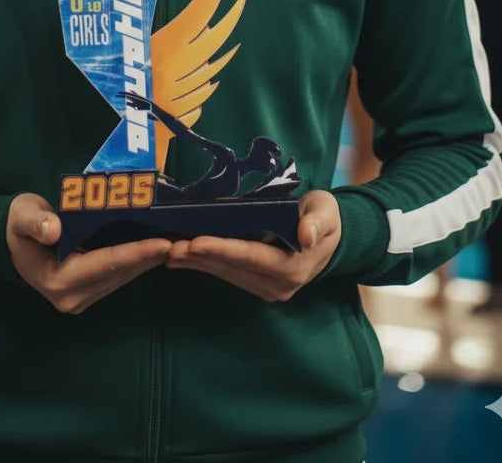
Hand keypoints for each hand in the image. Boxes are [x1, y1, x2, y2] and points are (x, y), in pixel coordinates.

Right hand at [6, 193, 171, 313]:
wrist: (8, 241)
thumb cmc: (18, 224)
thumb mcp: (23, 216)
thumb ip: (37, 222)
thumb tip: (54, 230)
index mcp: (58, 280)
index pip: (106, 263)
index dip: (136, 253)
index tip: (164, 243)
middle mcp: (72, 296)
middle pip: (120, 273)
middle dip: (150, 257)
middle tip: (182, 241)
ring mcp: (80, 298)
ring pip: (122, 278)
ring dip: (148, 261)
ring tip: (176, 244)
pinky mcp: (86, 293)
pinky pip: (117, 277)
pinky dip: (137, 263)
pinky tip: (155, 251)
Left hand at [165, 189, 341, 301]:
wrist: (332, 237)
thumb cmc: (325, 217)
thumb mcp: (326, 212)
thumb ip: (316, 222)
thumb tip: (305, 235)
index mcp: (293, 266)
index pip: (251, 256)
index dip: (223, 249)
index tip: (197, 242)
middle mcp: (278, 284)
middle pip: (232, 267)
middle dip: (200, 257)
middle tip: (171, 246)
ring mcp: (267, 288)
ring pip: (225, 273)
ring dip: (197, 263)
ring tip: (170, 251)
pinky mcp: (257, 284)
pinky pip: (227, 274)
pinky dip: (204, 265)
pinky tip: (182, 259)